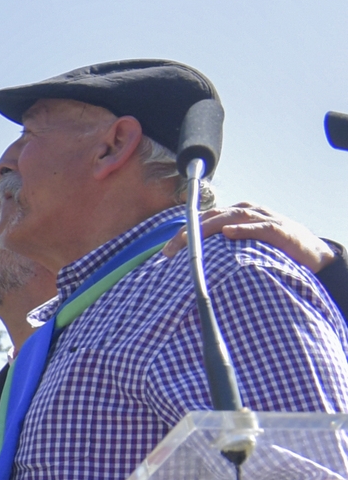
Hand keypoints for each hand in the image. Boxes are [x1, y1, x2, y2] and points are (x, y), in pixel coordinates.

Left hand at [167, 201, 335, 275]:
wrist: (313, 254)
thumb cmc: (275, 251)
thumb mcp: (244, 248)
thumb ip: (223, 251)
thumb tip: (193, 266)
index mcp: (237, 215)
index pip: (204, 220)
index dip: (184, 233)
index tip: (166, 251)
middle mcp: (248, 212)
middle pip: (212, 217)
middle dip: (189, 233)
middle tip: (170, 250)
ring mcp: (265, 219)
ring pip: (231, 217)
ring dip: (208, 228)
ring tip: (189, 240)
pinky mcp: (281, 230)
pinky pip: (260, 227)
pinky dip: (243, 228)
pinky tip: (228, 232)